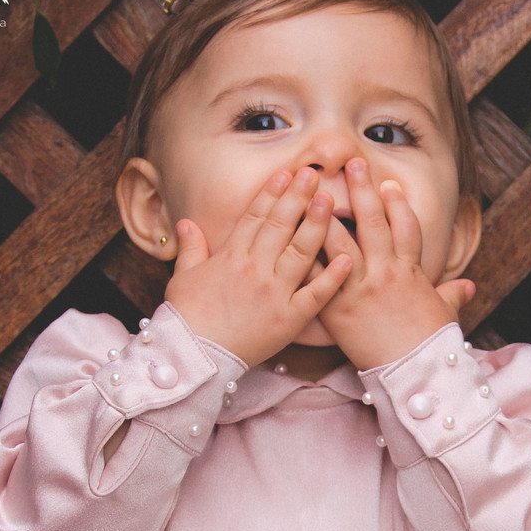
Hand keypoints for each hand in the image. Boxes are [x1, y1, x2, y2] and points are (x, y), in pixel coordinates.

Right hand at [164, 167, 351, 365]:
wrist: (194, 357)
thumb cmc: (186, 319)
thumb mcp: (183, 278)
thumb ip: (191, 248)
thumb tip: (185, 223)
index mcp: (231, 257)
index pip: (255, 217)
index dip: (271, 193)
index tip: (285, 173)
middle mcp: (255, 269)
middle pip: (280, 225)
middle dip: (297, 197)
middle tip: (313, 174)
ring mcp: (274, 293)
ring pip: (300, 252)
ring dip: (316, 224)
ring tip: (329, 200)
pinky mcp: (289, 319)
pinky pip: (315, 295)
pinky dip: (332, 277)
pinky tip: (348, 258)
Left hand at [317, 158, 474, 369]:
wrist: (413, 373)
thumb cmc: (429, 346)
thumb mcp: (444, 315)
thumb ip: (451, 296)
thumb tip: (467, 286)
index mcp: (409, 273)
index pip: (405, 228)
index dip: (397, 205)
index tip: (389, 184)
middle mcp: (383, 274)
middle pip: (373, 223)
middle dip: (363, 191)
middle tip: (351, 163)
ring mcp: (358, 289)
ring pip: (340, 242)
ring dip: (327, 213)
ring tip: (314, 189)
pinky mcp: (337, 309)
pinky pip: (317, 276)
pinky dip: (304, 255)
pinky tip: (289, 236)